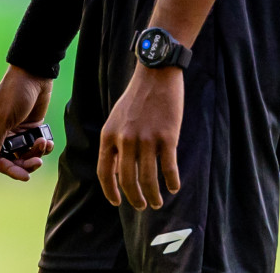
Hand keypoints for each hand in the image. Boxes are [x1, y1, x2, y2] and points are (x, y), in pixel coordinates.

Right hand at [0, 65, 54, 180]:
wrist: (34, 75)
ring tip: (43, 143)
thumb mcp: (4, 117)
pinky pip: (34, 146)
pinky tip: (47, 141)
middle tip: (38, 162)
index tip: (24, 176)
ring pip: (24, 155)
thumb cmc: (15, 92)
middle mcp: (0, 134)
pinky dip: (42, 146)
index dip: (9, 169)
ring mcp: (15, 132)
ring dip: (35, 153)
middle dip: (25, 163)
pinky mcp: (29, 129)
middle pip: (11, 160)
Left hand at [97, 65, 182, 209]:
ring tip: (158, 202)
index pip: (105, 172)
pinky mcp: (167, 137)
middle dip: (135, 198)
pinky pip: (169, 168)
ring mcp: (147, 139)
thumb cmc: (137, 98)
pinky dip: (172, 182)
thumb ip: (115, 143)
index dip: (111, 191)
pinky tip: (174, 188)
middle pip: (128, 180)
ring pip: (148, 179)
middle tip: (142, 206)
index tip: (118, 202)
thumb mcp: (117, 119)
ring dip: (154, 195)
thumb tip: (119, 173)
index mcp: (109, 135)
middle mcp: (125, 139)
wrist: (156, 74)